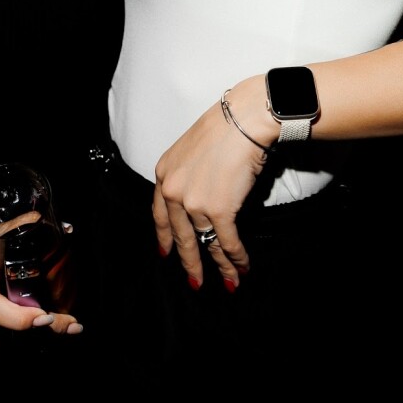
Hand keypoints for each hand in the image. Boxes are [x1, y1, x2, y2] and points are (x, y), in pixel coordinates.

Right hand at [0, 232, 83, 354]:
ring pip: (5, 340)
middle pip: (10, 328)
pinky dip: (2, 337)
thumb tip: (43, 220)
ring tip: (22, 313)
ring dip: (19, 331)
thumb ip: (11, 233)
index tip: (46, 317)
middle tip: (69, 324)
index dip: (20, 317)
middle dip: (38, 325)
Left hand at [153, 100, 266, 287]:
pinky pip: (226, 242)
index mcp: (163, 173)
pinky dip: (236, 258)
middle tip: (195, 282)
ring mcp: (194, 203)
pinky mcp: (218, 210)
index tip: (165, 253)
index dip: (164, 237)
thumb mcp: (191, 149)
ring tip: (228, 282)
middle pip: (180, 236)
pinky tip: (242, 267)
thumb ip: (189, 175)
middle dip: (190, 263)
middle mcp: (173, 191)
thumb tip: (205, 195)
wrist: (242, 120)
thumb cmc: (225, 128)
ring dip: (221, 266)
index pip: (160, 214)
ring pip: (207, 243)